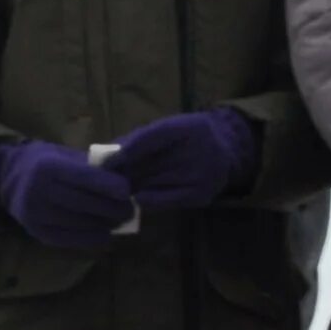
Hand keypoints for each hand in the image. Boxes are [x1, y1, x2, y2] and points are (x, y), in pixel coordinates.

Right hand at [0, 140, 136, 250]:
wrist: (8, 178)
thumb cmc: (45, 162)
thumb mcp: (66, 155)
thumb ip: (92, 166)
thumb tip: (127, 178)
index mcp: (49, 166)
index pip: (87, 179)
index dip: (112, 187)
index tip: (128, 191)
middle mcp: (39, 190)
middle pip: (87, 204)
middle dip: (114, 209)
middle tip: (129, 209)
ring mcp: (36, 214)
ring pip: (81, 223)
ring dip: (105, 224)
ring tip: (118, 221)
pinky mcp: (35, 231)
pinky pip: (70, 239)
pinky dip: (91, 238)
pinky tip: (104, 234)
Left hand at [105, 108, 260, 211]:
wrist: (227, 151)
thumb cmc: (188, 138)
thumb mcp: (169, 128)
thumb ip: (140, 138)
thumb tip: (107, 154)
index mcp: (191, 127)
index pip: (153, 137)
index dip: (127, 150)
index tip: (106, 160)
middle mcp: (200, 151)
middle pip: (150, 164)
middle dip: (124, 172)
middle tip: (103, 178)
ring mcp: (202, 176)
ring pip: (153, 184)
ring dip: (131, 186)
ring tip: (116, 187)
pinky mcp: (200, 196)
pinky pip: (163, 202)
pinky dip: (145, 199)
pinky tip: (136, 197)